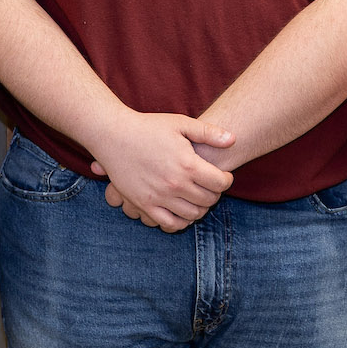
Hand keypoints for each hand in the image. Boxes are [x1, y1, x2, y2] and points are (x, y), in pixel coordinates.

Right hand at [87, 112, 235, 230]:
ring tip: (196, 197)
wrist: (113, 135)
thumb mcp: (180, 123)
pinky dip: (181, 222)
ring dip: (200, 208)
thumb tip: (233, 139)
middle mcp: (175, 184)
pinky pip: (170, 224)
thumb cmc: (148, 127)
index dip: (226, 180)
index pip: (221, 183)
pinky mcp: (144, 205)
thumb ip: (208, 132)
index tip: (222, 175)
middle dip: (215, 193)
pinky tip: (181, 211)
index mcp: (188, 165)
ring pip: (192, 214)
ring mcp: (159, 197)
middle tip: (210, 186)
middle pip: (209, 200)